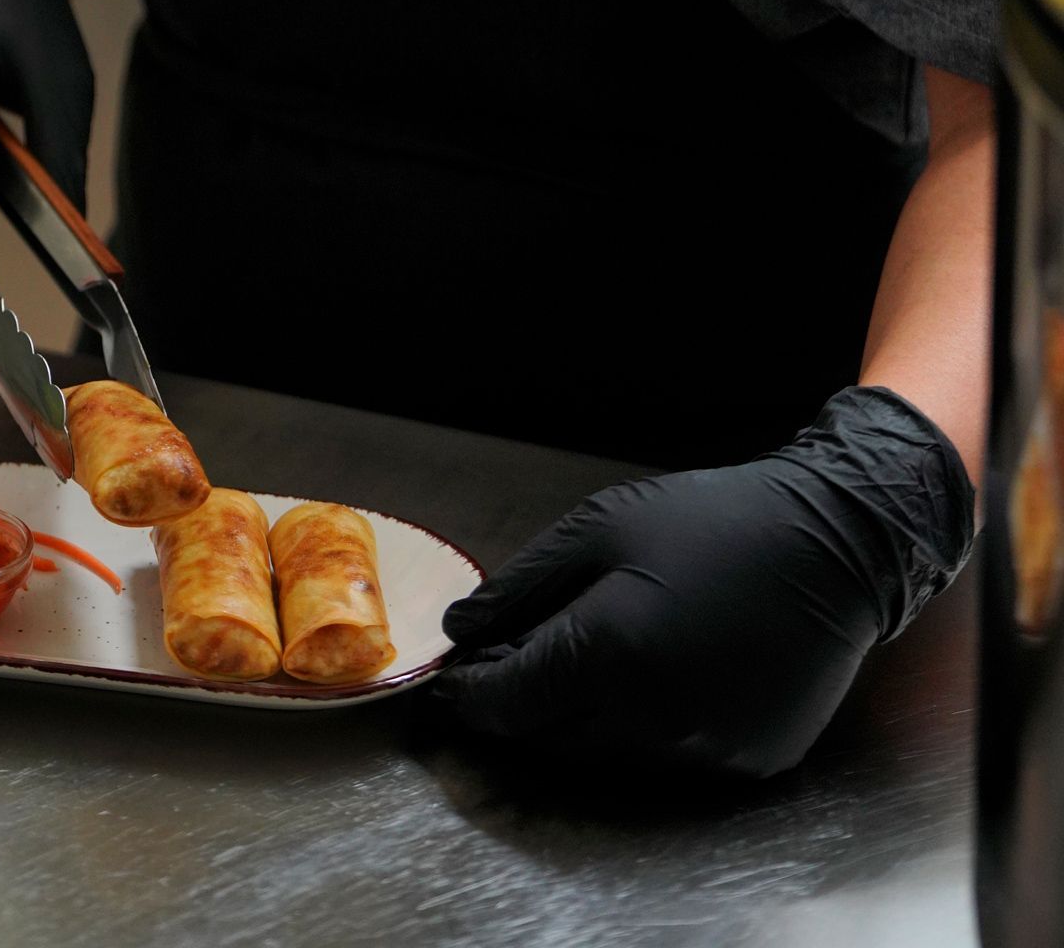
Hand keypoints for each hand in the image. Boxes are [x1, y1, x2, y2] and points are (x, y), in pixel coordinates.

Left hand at [433, 386, 973, 777]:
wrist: (830, 543)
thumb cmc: (712, 521)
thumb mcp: (600, 528)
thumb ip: (524, 585)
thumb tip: (464, 630)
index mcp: (611, 651)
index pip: (512, 700)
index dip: (473, 696)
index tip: (452, 686)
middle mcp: (655, 717)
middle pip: (552, 736)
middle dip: (521, 705)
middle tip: (505, 669)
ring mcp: (705, 749)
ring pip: (607, 755)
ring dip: (577, 720)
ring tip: (580, 664)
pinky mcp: (746, 763)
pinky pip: (669, 759)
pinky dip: (641, 730)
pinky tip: (651, 677)